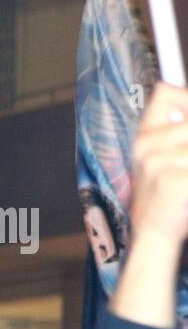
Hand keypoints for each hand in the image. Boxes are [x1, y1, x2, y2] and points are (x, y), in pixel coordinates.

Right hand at [131, 83, 187, 249]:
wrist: (155, 234)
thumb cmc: (169, 196)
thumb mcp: (165, 159)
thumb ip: (178, 134)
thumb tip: (186, 115)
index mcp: (145, 137)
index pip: (167, 94)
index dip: (186, 100)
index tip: (187, 121)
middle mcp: (147, 146)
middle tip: (185, 164)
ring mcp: (158, 163)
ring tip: (186, 179)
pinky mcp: (173, 181)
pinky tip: (187, 193)